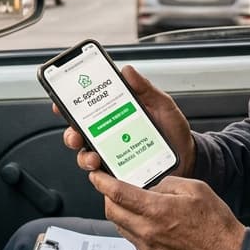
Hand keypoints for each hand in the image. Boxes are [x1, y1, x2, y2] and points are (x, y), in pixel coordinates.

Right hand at [57, 65, 195, 175]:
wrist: (189, 157)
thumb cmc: (173, 130)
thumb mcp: (162, 105)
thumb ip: (145, 89)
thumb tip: (127, 70)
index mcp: (115, 116)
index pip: (86, 110)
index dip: (69, 106)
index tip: (60, 103)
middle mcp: (108, 136)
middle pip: (79, 135)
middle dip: (71, 135)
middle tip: (75, 134)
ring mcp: (112, 157)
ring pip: (86, 158)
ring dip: (84, 157)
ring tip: (93, 157)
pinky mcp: (120, 177)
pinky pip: (104, 179)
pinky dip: (100, 177)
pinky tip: (105, 173)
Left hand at [89, 172, 245, 249]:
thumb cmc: (216, 223)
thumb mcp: (194, 188)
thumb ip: (167, 184)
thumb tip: (152, 188)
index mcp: (157, 211)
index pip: (118, 194)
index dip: (102, 182)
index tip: (96, 175)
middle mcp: (148, 232)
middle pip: (112, 211)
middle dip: (107, 197)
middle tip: (112, 187)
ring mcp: (148, 249)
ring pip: (121, 227)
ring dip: (120, 213)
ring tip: (132, 203)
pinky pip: (133, 240)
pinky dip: (133, 227)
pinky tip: (148, 221)